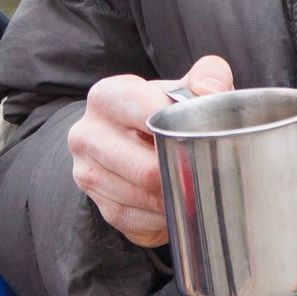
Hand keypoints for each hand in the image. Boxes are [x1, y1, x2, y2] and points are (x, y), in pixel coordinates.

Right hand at [67, 55, 234, 246]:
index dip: (182, 130)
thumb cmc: (163, 113)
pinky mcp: (99, 205)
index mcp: (106, 96)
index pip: (147, 114)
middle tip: (208, 175)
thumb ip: (207, 76)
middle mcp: (86, 134)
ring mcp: (87, 173)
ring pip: (143, 197)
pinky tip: (175, 206)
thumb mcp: (182, 88)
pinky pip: (137, 219)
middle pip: (145, 169)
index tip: (205, 139)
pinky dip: (163, 217)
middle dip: (182, 175)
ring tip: (194, 190)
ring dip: (174, 200)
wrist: (132, 143)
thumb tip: (210, 89)